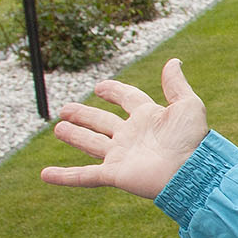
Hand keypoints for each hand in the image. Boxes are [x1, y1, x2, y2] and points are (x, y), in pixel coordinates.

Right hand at [40, 58, 208, 200]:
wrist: (191, 171)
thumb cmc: (193, 140)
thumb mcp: (188, 105)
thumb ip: (177, 85)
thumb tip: (173, 61)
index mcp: (148, 117)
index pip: (127, 99)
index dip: (114, 91)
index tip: (100, 87)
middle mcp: (132, 136)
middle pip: (103, 122)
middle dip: (84, 115)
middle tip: (65, 109)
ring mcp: (121, 155)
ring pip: (91, 144)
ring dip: (75, 136)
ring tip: (58, 128)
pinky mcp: (114, 174)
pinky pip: (84, 176)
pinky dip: (64, 176)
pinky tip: (45, 175)